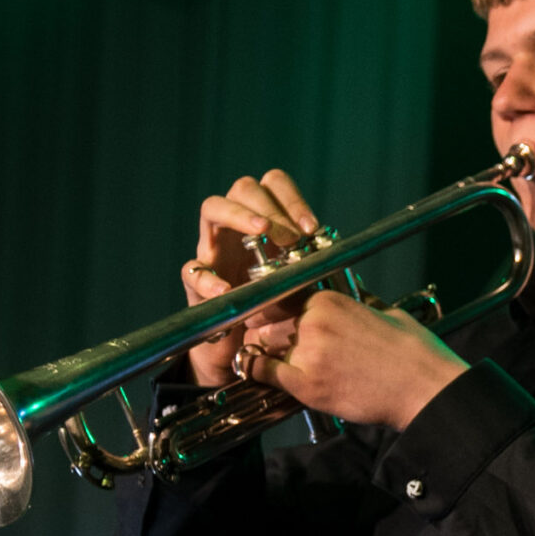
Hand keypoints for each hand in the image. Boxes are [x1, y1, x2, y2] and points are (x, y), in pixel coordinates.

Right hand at [182, 170, 321, 388]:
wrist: (248, 350)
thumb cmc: (280, 309)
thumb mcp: (302, 281)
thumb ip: (316, 262)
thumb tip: (342, 253)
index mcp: (265, 224)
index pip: (273, 185)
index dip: (292, 199)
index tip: (312, 227)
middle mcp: (236, 229)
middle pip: (243, 188)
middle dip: (270, 206)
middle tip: (290, 236)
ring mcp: (213, 250)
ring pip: (212, 208)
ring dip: (239, 215)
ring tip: (262, 233)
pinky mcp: (196, 282)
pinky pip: (192, 270)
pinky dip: (208, 277)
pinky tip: (227, 287)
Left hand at [245, 291, 468, 429]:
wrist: (428, 389)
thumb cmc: (415, 354)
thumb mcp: (387, 312)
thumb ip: (359, 303)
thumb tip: (352, 294)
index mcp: (330, 301)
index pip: (281, 298)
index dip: (272, 310)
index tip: (270, 318)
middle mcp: (313, 322)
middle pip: (268, 323)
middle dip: (265, 332)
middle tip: (268, 342)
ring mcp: (308, 354)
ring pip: (264, 346)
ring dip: (265, 352)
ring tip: (269, 359)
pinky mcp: (307, 385)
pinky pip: (263, 372)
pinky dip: (257, 371)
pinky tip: (258, 372)